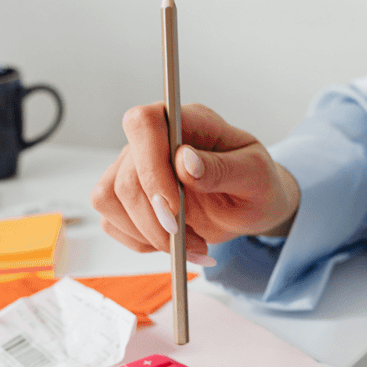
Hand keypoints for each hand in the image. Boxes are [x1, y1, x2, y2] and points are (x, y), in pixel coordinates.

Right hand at [91, 103, 299, 260]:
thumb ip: (222, 167)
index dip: (150, 167)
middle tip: (192, 240)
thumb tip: (185, 161)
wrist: (252, 206)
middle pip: (124, 177)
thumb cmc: (257, 183)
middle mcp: (153, 141)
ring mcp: (134, 168)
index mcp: (186, 121)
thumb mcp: (255, 175)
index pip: (144, 124)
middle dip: (155, 220)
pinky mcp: (127, 198)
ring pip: (109, 200)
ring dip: (148, 234)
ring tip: (191, 244)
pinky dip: (143, 243)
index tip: (174, 207)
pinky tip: (175, 245)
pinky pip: (112, 222)